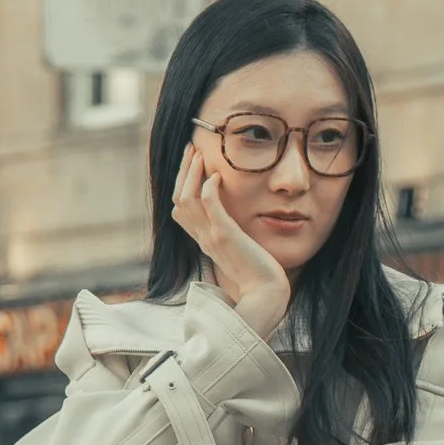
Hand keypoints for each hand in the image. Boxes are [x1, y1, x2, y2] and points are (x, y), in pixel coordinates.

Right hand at [169, 143, 289, 338]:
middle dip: (183, 172)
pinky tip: (217, 175)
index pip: (180, 211)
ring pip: (186, 199)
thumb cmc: (258, 276)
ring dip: (191, 173)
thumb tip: (230, 225)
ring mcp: (211, 237)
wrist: (266, 295)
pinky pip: (209, 206)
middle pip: (177, 200)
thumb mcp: (238, 252)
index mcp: (203, 242)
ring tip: (199, 154)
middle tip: (192, 149)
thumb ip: (229, 237)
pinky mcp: (226, 236)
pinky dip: (209, 187)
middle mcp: (202, 238)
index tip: (193, 164)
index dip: (181, 186)